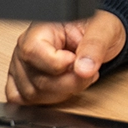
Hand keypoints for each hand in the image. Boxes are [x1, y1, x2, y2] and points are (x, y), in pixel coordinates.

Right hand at [4, 10, 125, 104]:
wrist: (102, 36)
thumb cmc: (99, 26)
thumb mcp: (104, 28)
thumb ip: (94, 46)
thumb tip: (83, 70)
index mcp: (40, 28)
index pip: (32, 52)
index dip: (59, 64)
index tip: (78, 61)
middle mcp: (26, 46)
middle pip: (34, 78)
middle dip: (68, 82)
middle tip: (87, 71)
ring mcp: (23, 66)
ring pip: (32, 94)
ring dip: (63, 92)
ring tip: (79, 76)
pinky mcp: (27, 82)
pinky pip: (26, 100)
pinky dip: (50, 99)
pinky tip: (66, 88)